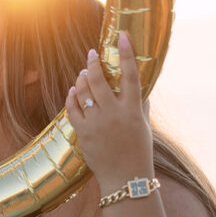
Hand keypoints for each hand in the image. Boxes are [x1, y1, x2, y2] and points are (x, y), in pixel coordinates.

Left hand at [66, 32, 153, 194]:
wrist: (126, 179)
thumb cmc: (139, 152)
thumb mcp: (144, 126)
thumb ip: (140, 105)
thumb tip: (139, 88)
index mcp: (132, 110)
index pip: (130, 75)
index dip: (126, 54)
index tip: (122, 36)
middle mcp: (114, 114)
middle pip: (100, 80)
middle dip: (94, 62)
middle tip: (92, 53)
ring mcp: (96, 123)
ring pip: (83, 92)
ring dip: (82, 78)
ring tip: (84, 73)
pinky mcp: (83, 133)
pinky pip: (73, 109)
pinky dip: (71, 98)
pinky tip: (72, 91)